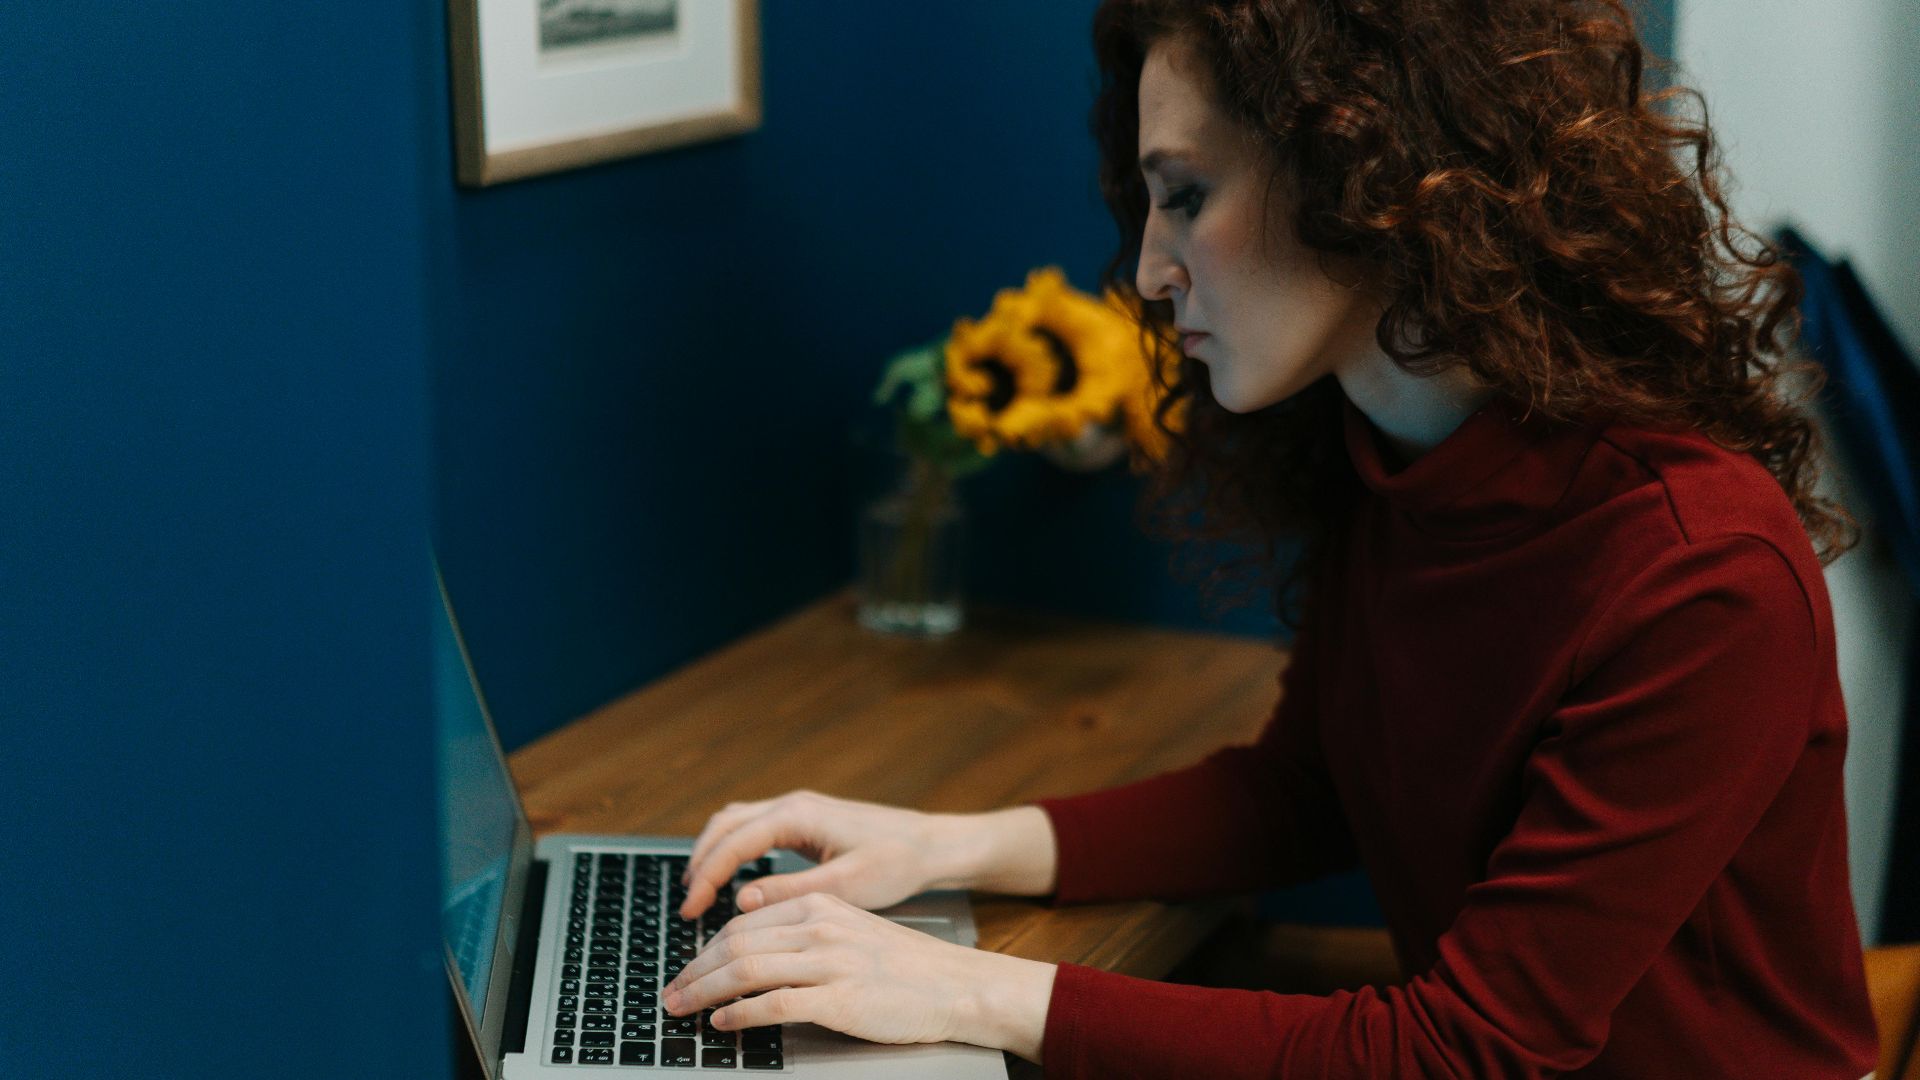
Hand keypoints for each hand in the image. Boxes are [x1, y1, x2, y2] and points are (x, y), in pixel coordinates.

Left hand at [661, 891, 1055, 1058]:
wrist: (955, 985)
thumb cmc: (904, 966)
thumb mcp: (849, 931)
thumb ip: (802, 934)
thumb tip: (750, 954)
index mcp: (819, 904)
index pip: (743, 921)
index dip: (705, 949)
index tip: (686, 970)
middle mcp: (820, 926)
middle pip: (735, 942)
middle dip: (693, 970)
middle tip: (670, 994)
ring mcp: (830, 961)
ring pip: (746, 969)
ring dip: (704, 991)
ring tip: (683, 1009)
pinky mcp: (839, 997)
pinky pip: (774, 1003)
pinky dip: (740, 1013)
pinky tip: (724, 1022)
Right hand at [677, 789, 963, 920]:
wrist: (931, 844)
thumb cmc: (896, 862)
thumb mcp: (845, 885)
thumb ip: (791, 891)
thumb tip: (741, 901)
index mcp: (799, 815)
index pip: (734, 843)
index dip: (706, 877)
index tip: (691, 909)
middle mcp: (794, 804)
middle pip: (725, 825)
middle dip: (701, 862)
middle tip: (688, 904)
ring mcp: (799, 809)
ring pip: (736, 821)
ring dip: (713, 851)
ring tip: (699, 890)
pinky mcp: (806, 820)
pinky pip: (754, 826)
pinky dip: (733, 847)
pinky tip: (731, 874)